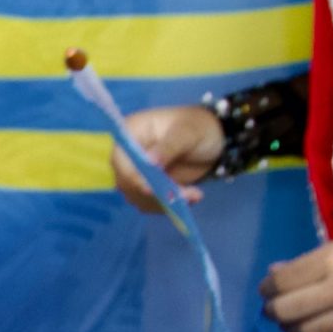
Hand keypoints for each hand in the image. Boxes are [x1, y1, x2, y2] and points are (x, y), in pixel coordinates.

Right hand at [108, 104, 222, 213]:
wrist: (213, 139)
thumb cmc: (197, 127)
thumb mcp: (187, 133)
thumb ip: (169, 146)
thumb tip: (149, 162)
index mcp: (130, 133)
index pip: (120, 159)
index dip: (132, 176)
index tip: (151, 190)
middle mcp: (127, 155)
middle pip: (126, 182)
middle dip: (154, 193)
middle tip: (187, 194)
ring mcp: (136, 173)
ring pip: (138, 196)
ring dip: (165, 201)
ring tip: (194, 194)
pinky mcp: (147, 187)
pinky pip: (150, 203)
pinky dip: (169, 205)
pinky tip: (191, 197)